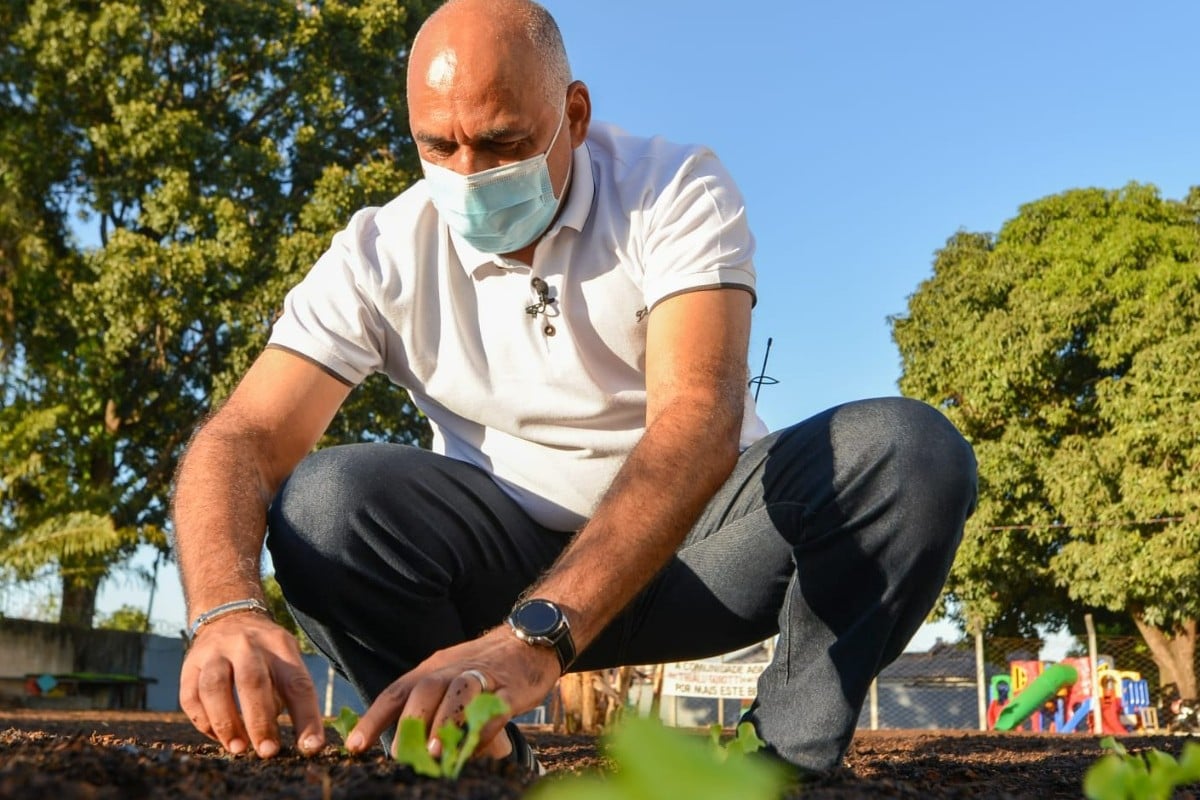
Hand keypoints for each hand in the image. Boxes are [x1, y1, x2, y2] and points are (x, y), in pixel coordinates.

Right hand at [179, 612, 324, 757]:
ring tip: (238, 748)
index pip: (297, 683)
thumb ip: (291, 694)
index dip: (306, 717)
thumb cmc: (266, 652)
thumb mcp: (286, 659)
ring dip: (226, 723)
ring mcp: (215, 652)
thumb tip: (303, 742)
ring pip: (215, 687)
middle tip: (267, 751)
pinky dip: (203, 720)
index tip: (310, 746)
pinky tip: (216, 734)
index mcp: (279, 647)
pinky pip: (190, 696)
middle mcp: (247, 645)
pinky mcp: (190, 664)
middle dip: (260, 721)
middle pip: (252, 682)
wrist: (228, 616)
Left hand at [345, 626, 559, 759]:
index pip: (396, 692)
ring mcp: (483, 676)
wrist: (533, 638)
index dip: (373, 719)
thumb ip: (430, 709)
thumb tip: (406, 750)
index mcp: (432, 668)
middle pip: (424, 690)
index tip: (354, 747)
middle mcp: (453, 669)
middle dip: (409, 724)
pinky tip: (473, 747)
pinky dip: (483, 727)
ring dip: (443, 723)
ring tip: (433, 753)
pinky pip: (495, 706)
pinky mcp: (511, 687)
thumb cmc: (485, 668)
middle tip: (400, 757)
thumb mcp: (450, 678)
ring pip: (457, 694)